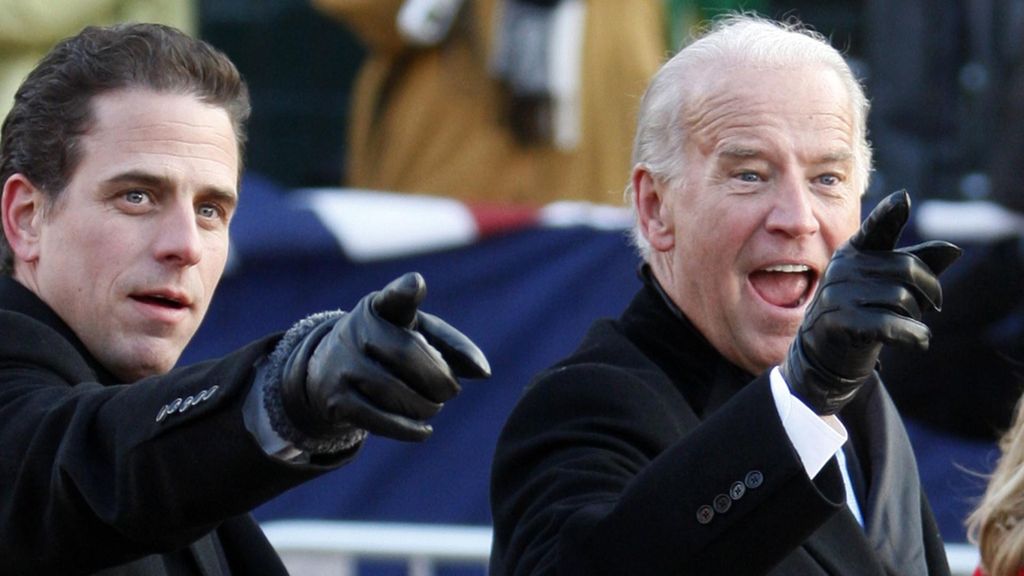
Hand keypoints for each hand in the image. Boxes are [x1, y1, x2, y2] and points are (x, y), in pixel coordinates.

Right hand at [281, 272, 489, 441]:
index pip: (393, 297)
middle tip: (451, 391)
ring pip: (392, 391)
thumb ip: (451, 345)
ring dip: (424, 406)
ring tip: (433, 406)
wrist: (330, 372)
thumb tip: (483, 372)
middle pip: (405, 355)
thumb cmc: (388, 346)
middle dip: (437, 379)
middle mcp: (355, 331)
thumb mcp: (416, 334)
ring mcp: (341, 366)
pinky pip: (377, 419)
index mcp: (379, 308)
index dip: (404, 291)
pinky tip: (424, 430)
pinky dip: (408, 429)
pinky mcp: (336, 401)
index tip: (416, 284)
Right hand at [781, 191, 960, 414]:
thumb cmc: (862, 313)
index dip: (889, 213)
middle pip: (907, 269)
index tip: (902, 199)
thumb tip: (954, 250)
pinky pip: (892, 324)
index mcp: (854, 252)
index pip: (876, 228)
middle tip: (930, 308)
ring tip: (910, 327)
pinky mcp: (840, 322)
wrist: (823, 355)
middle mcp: (843, 267)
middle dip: (928, 291)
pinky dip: (914, 335)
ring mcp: (838, 294)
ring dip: (918, 318)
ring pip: (902, 298)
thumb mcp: (886, 286)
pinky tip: (920, 342)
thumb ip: (917, 266)